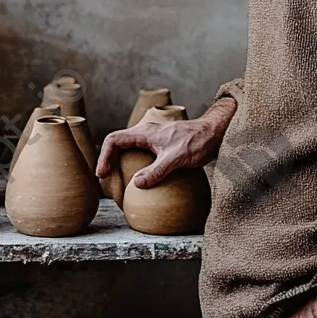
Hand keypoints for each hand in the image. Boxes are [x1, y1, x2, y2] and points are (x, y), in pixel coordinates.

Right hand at [96, 97, 235, 188]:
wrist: (213, 133)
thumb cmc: (196, 141)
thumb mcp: (175, 159)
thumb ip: (156, 171)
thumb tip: (136, 184)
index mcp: (144, 132)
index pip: (114, 139)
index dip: (104, 156)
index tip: (103, 174)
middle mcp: (145, 133)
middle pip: (118, 144)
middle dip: (108, 160)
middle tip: (107, 180)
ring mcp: (153, 138)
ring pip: (129, 148)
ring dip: (120, 162)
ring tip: (120, 182)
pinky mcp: (161, 145)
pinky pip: (141, 153)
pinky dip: (134, 164)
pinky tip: (142, 179)